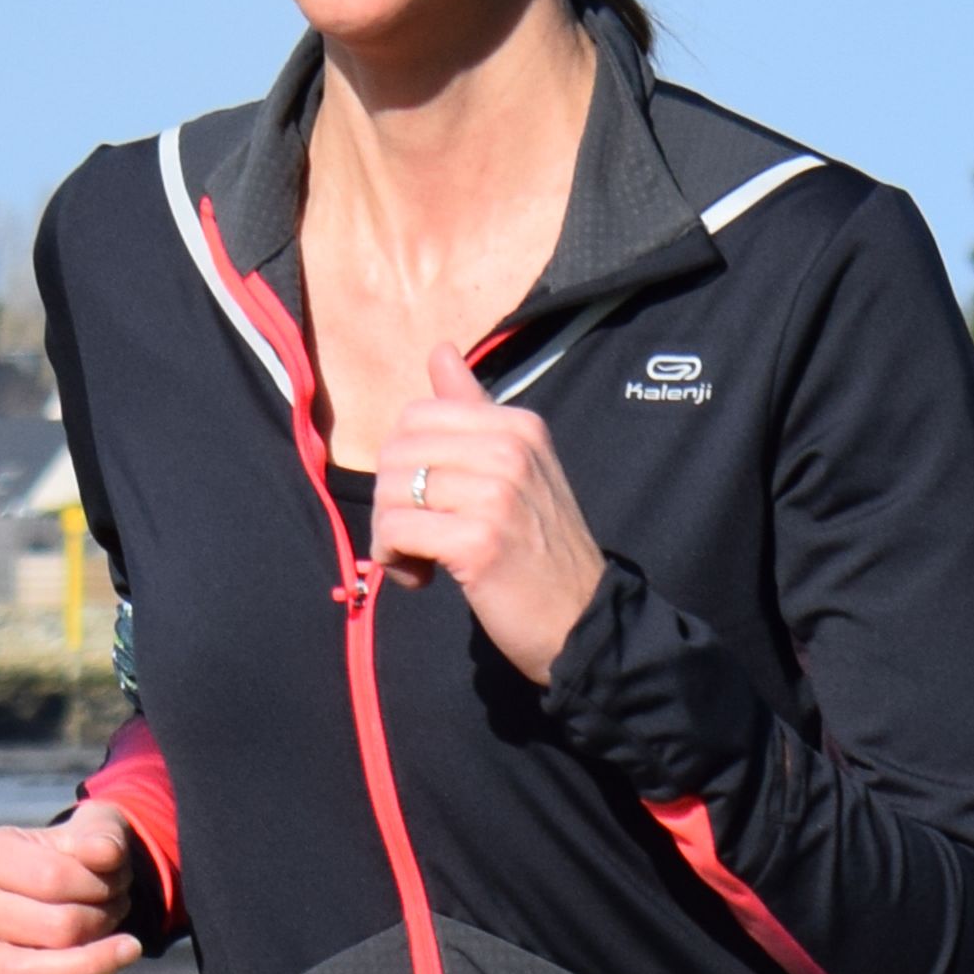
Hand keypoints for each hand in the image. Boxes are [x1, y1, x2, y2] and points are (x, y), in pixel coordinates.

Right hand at [0, 802, 146, 973]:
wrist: (66, 895)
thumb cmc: (79, 862)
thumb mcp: (97, 834)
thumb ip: (103, 836)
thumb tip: (104, 853)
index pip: (53, 878)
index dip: (99, 886)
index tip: (113, 883)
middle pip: (53, 930)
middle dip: (99, 924)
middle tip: (113, 913)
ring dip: (90, 967)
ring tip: (119, 951)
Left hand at [372, 344, 605, 684]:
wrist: (583, 623)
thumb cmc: (542, 552)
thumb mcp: (519, 468)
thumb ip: (474, 409)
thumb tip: (439, 350)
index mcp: (519, 426)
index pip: (416, 417)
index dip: (406, 463)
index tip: (431, 502)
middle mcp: (511, 451)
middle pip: (396, 452)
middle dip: (392, 500)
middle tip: (419, 537)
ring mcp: (497, 496)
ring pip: (391, 492)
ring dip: (390, 534)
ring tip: (421, 560)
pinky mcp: (478, 543)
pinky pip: (397, 532)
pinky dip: (396, 561)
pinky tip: (421, 578)